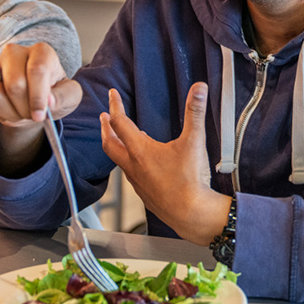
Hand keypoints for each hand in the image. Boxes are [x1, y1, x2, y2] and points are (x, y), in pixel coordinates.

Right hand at [0, 43, 82, 176]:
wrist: (32, 100)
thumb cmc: (53, 95)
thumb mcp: (70, 97)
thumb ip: (64, 97)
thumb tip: (49, 102)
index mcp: (41, 52)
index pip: (37, 70)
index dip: (38, 97)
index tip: (40, 116)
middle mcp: (14, 52)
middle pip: (14, 85)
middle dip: (24, 108)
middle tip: (31, 114)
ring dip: (8, 113)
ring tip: (19, 113)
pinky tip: (4, 112)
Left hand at [100, 85, 231, 245]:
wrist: (192, 214)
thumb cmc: (190, 181)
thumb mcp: (194, 141)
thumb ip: (195, 112)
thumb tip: (199, 89)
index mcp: (141, 151)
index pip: (120, 123)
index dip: (115, 106)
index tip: (112, 95)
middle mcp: (133, 166)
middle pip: (110, 144)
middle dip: (106, 128)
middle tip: (104, 117)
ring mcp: (137, 182)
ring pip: (119, 160)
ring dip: (117, 145)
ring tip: (122, 137)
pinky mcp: (145, 194)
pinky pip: (131, 174)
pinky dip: (130, 162)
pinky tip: (143, 162)